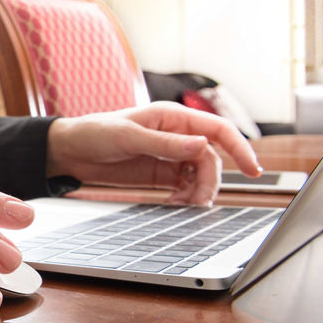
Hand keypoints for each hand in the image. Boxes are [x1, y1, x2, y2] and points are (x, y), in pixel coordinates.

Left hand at [46, 101, 263, 204]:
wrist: (69, 152)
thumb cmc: (94, 133)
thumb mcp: (128, 137)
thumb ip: (165, 143)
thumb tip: (202, 145)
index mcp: (172, 117)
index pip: (218, 130)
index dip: (240, 148)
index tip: (253, 170)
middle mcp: (177, 135)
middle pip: (212, 159)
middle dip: (210, 181)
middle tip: (197, 201)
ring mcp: (171, 155)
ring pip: (202, 175)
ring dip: (199, 192)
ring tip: (182, 205)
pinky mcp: (162, 174)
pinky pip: (187, 186)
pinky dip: (187, 198)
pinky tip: (175, 205)